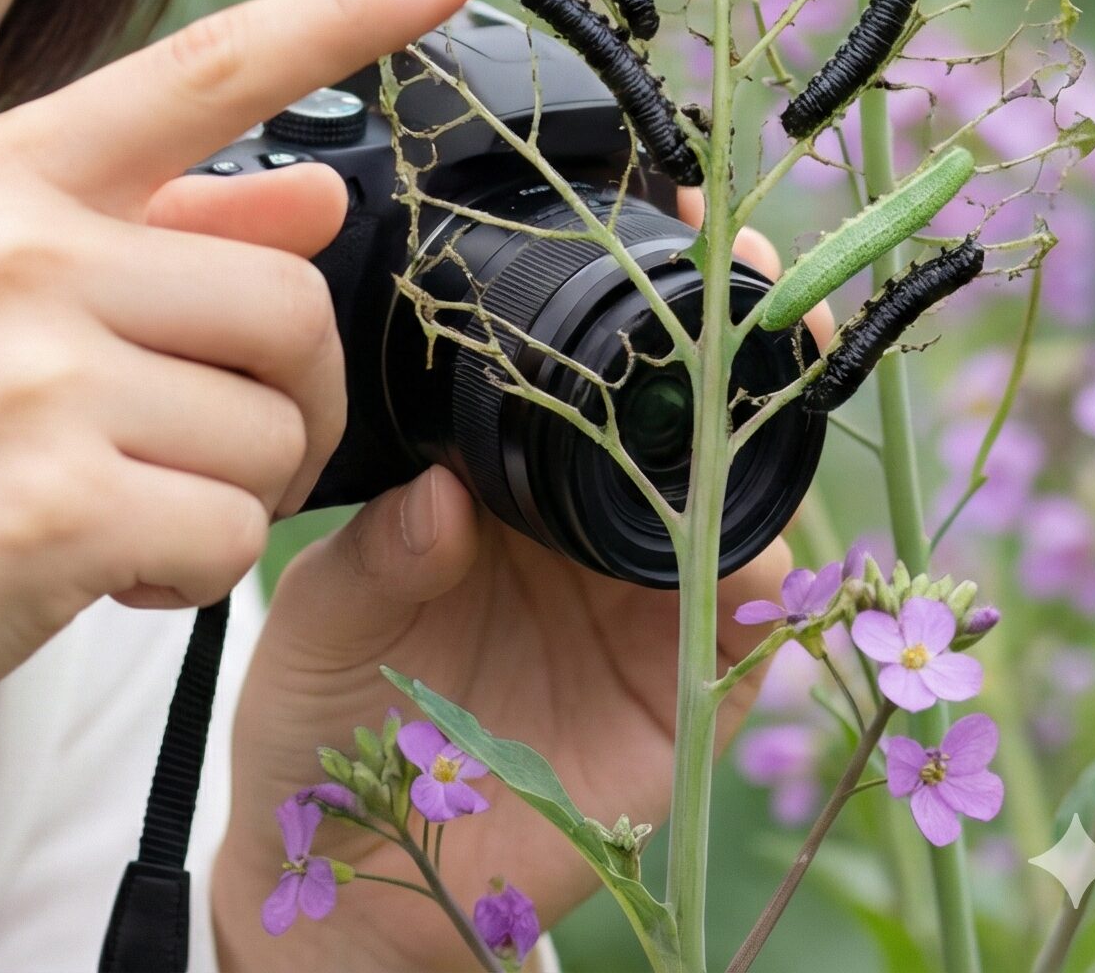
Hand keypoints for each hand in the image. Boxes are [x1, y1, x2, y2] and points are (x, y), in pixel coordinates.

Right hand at [0, 0, 483, 963]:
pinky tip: (102, 568)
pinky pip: (232, 537)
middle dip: (287, 398)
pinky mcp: (55, 503)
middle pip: (290, 301)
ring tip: (120, 502)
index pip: (208, 67)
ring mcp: (30, 372)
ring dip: (232, 492)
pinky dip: (192, 573)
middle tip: (210, 447)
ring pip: (273, 429)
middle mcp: (15, 249)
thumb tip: (317, 195)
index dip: (346, 8)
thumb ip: (155, 232)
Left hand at [212, 195, 833, 971]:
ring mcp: (639, 612)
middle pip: (685, 421)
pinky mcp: (678, 705)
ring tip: (766, 393)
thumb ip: (383, 552)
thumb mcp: (327, 610)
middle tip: (745, 276)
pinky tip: (755, 560)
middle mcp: (585, 531)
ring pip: (741, 513)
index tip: (663, 220)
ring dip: (767, 451)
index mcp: (505, 480)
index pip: (583, 373)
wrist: (347, 874)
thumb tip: (442, 494)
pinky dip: (769, 597)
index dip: (630, 301)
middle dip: (733, 342)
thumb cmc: (324, 715)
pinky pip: (750, 641)